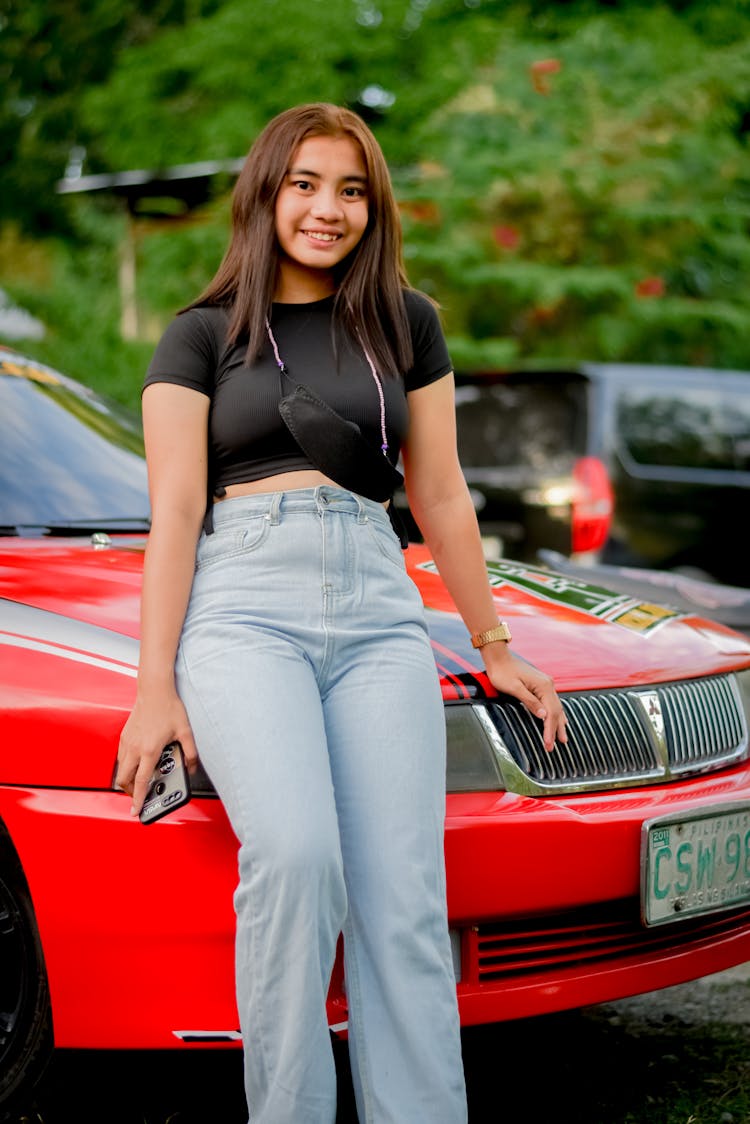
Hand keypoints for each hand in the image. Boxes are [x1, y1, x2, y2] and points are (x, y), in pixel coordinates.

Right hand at [116, 693, 197, 817]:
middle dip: (130, 792)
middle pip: (124, 779)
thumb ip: (191, 753)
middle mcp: (135, 748)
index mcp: (150, 750)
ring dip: (127, 779)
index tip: (135, 810)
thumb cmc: (169, 708)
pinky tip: (136, 763)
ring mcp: (127, 742)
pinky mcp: (124, 736)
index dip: (138, 798)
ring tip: (139, 781)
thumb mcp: (186, 731)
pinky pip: (120, 758)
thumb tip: (192, 767)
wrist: (154, 690)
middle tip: (139, 795)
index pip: (141, 781)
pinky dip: (125, 766)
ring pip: (121, 769)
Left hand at [481, 643, 566, 751]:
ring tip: (562, 737)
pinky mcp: (541, 685)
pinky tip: (558, 720)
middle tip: (556, 746)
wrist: (498, 657)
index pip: (550, 713)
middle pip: (556, 711)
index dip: (550, 729)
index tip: (549, 743)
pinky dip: (555, 714)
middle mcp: (548, 684)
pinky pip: (551, 702)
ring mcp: (545, 684)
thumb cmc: (503, 672)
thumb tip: (543, 716)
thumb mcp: (514, 689)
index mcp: (543, 686)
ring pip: (556, 707)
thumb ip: (530, 702)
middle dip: (556, 730)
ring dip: (558, 723)